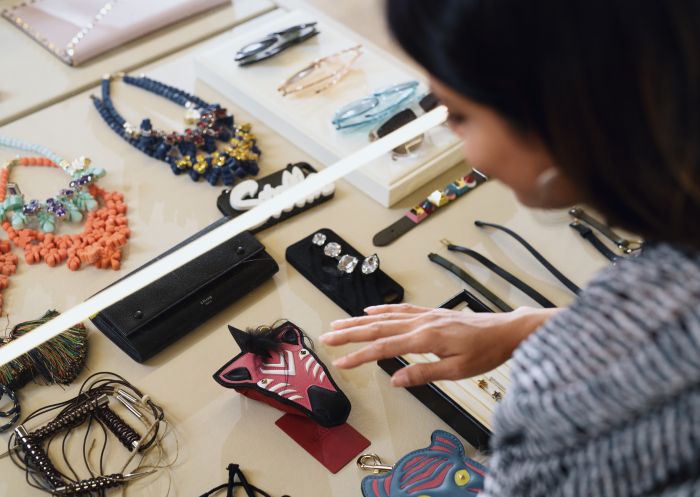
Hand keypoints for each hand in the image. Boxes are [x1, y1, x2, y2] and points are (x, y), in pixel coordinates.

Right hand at [319, 303, 558, 386]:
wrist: (506, 331)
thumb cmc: (486, 351)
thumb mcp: (458, 371)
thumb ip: (424, 374)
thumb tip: (396, 380)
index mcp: (426, 338)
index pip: (384, 348)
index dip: (360, 356)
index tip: (341, 362)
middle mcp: (421, 323)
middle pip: (377, 328)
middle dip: (349, 333)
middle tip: (327, 337)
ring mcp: (425, 315)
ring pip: (385, 317)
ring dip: (359, 321)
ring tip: (338, 324)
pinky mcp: (431, 313)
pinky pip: (401, 309)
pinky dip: (382, 310)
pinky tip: (369, 311)